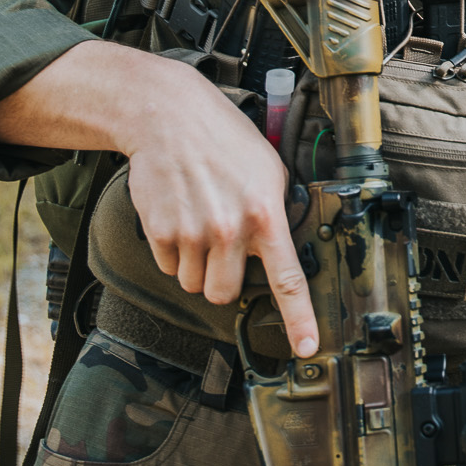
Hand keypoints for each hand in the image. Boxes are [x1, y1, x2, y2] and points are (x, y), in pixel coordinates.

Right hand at [120, 63, 321, 356]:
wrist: (169, 118)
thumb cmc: (223, 140)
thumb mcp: (269, 170)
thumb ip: (274, 214)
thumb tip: (280, 249)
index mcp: (265, 214)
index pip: (287, 278)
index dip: (299, 318)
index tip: (306, 347)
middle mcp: (229, 229)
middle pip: (224, 294)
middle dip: (223, 279)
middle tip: (223, 248)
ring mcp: (192, 233)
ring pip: (193, 284)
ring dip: (195, 265)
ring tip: (200, 223)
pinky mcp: (159, 231)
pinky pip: (167, 267)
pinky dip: (171, 252)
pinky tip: (179, 217)